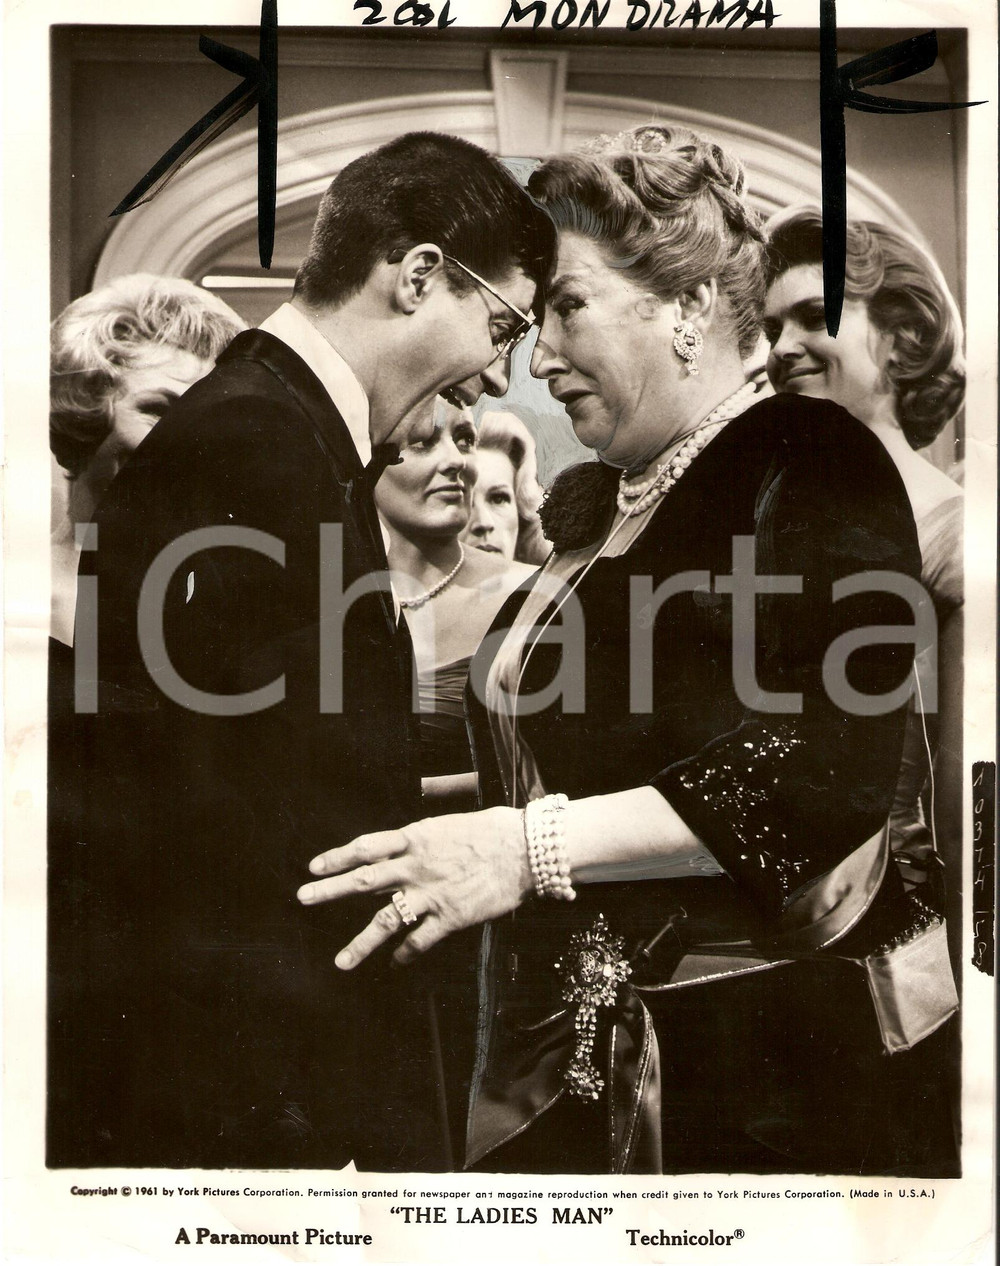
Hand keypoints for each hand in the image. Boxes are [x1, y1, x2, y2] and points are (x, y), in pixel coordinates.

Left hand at [297, 806, 531, 968]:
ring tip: (340, 962)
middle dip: (330, 890)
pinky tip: (396, 963)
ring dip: (360, 943)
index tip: (314, 865)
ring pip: (386, 920)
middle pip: (364, 880)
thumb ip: (423, 837)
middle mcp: (416, 866)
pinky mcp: (450, 916)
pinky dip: (405, 953)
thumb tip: (407, 841)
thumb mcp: (449, 824)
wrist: (524, 849)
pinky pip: (419, 940)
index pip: (367, 847)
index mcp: (415, 838)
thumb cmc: (491, 831)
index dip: (338, 856)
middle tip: (303, 898)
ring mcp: (431, 893)